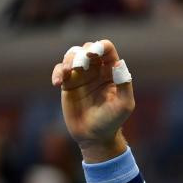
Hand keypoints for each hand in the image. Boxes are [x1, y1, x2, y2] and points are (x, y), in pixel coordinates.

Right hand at [51, 39, 134, 160]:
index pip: (107, 50)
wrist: (94, 136)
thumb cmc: (112, 120)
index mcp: (112, 72)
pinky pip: (60, 70)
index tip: (93, 53)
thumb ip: (124, 84)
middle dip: (82, 53)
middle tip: (79, 67)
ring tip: (69, 72)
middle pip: (87, 48)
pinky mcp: (68, 83)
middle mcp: (97, 70)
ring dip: (69, 60)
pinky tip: (57, 82)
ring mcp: (81, 76)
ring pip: (72, 55)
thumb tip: (120, 63)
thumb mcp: (124, 104)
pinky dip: (57, 72)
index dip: (100, 46)